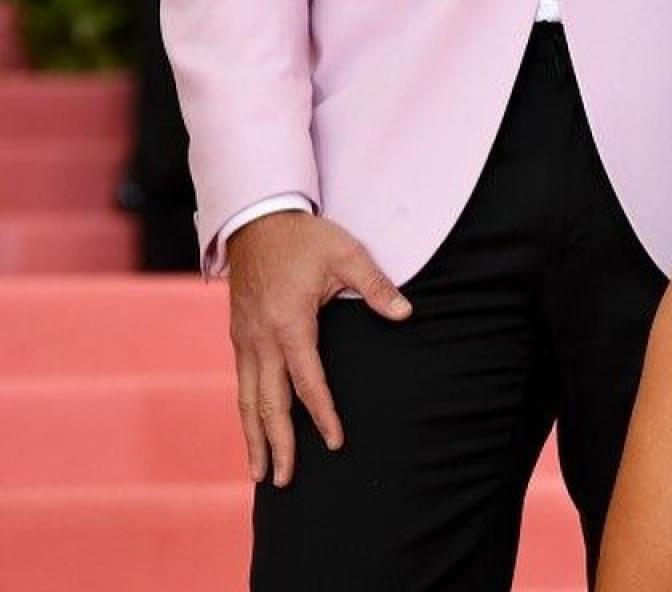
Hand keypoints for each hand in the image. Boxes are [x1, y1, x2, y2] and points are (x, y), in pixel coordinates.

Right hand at [227, 211, 411, 487]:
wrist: (257, 219)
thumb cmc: (305, 238)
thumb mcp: (346, 254)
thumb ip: (376, 286)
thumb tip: (407, 313)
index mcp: (290, 323)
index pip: (308, 380)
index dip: (322, 414)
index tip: (335, 442)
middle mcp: (261, 338)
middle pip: (268, 402)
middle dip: (277, 444)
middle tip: (283, 481)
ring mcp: (245, 338)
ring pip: (246, 398)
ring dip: (254, 437)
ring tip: (259, 474)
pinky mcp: (238, 334)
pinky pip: (240, 382)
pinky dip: (245, 411)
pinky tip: (252, 428)